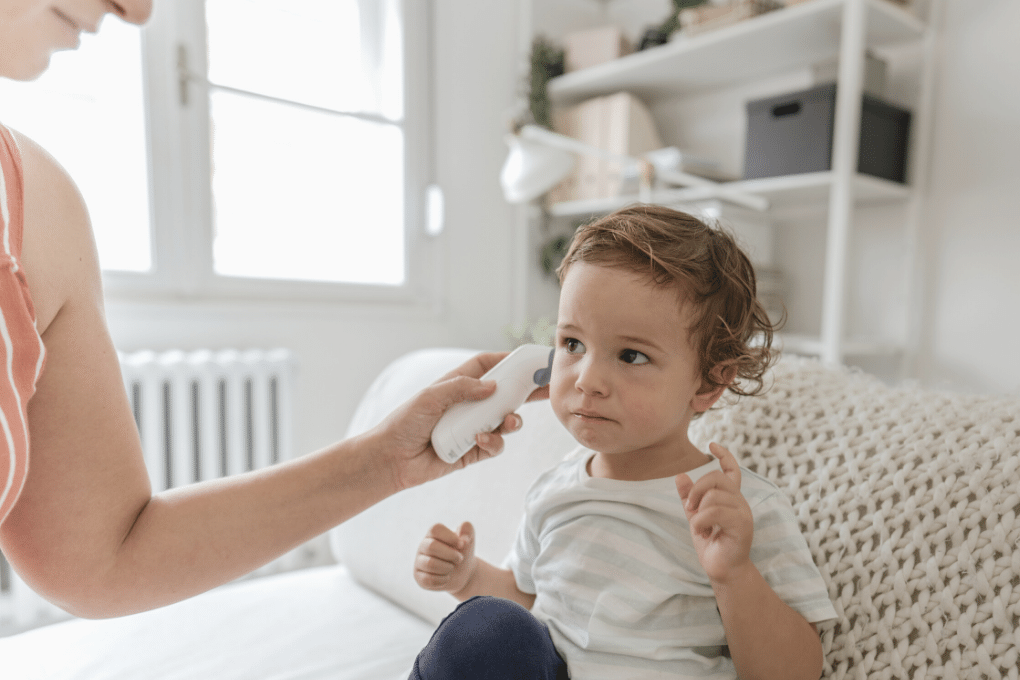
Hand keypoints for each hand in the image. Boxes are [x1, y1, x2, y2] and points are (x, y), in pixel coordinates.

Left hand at [373, 352, 528, 490]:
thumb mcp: (430, 397)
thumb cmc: (405, 423)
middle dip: (527, 390)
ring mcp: (473, 427)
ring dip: (513, 420)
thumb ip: (462, 387)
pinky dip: (493, 443)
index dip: (510, 361)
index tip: (532, 359)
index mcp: (458, 384)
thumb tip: (494, 386)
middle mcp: (469, 404)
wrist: (391, 460)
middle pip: (505, 392)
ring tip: (510, 422)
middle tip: (547, 388)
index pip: (489, 366)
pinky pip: (495, 445)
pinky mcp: (474, 451)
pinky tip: (480, 441)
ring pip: (506, 420)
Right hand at [413, 522, 476, 594]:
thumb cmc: (463, 552)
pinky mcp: (419, 577)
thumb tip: (463, 539)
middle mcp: (423, 545)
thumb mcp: (469, 539)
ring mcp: (419, 561)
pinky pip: (428, 579)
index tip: (462, 545)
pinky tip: (446, 577)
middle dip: (451, 554)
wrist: (463, 573)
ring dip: (447, 568)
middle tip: (459, 559)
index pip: (435, 529)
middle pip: (431, 546)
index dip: (450, 537)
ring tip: (452, 568)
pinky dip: (442, 580)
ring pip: (430, 564)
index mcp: (433, 534)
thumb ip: (468, 529)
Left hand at [675, 443, 753, 583]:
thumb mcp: (695, 516)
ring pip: (713, 496)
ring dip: (698, 513)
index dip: (724, 456)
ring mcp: (743, 512)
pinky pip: (715, 512)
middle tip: (689, 508)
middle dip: (696, 490)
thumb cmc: (711, 543)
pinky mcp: (742, 525)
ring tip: (699, 527)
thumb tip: (680, 475)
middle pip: (715, 478)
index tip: (712, 444)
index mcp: (730, 497)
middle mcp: (739, 501)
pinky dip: (701, 522)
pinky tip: (704, 533)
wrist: (721, 569)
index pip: (732, 470)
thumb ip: (689, 497)